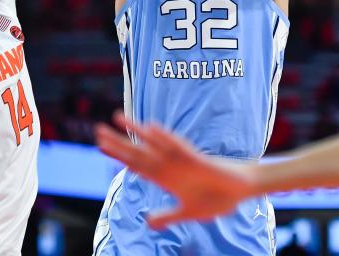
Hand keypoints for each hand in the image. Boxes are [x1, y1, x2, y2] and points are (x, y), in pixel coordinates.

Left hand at [96, 111, 257, 228]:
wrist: (241, 191)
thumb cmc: (216, 198)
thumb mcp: (188, 212)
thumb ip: (168, 216)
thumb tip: (148, 222)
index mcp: (166, 179)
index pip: (136, 165)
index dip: (119, 156)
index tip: (100, 147)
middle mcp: (169, 166)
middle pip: (138, 152)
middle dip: (118, 142)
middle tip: (97, 130)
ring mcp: (181, 161)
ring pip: (153, 143)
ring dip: (135, 130)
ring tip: (117, 116)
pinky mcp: (196, 159)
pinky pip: (177, 147)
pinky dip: (164, 138)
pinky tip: (149, 129)